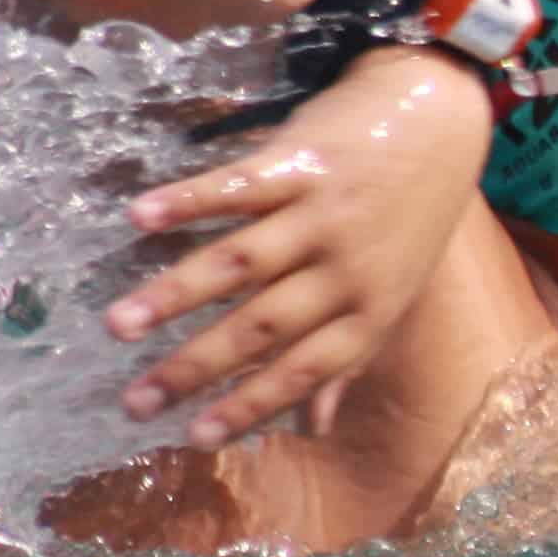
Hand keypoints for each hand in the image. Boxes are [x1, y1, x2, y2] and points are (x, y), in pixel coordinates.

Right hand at [99, 47, 490, 446]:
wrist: (440, 118)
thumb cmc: (411, 218)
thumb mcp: (397, 294)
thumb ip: (348, 359)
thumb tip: (311, 429)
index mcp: (369, 311)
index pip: (301, 370)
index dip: (248, 405)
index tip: (193, 438)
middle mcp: (345, 269)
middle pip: (259, 327)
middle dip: (193, 367)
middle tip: (133, 401)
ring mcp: (322, 214)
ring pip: (239, 264)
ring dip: (174, 294)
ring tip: (118, 325)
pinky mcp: (302, 160)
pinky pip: (238, 186)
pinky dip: (188, 201)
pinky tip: (139, 218)